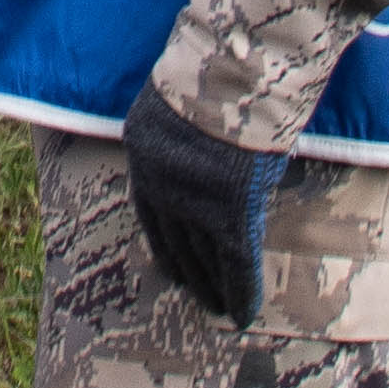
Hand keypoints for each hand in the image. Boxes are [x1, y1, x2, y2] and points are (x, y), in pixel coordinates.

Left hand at [122, 86, 286, 328]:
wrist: (230, 74)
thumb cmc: (215, 76)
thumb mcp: (185, 104)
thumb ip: (189, 138)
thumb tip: (210, 155)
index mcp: (144, 152)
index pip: (150, 210)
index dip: (162, 241)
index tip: (169, 265)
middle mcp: (160, 183)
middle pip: (172, 239)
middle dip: (185, 270)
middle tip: (194, 296)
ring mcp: (192, 202)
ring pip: (202, 257)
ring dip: (211, 287)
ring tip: (218, 310)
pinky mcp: (230, 215)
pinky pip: (235, 263)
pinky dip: (241, 290)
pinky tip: (244, 313)